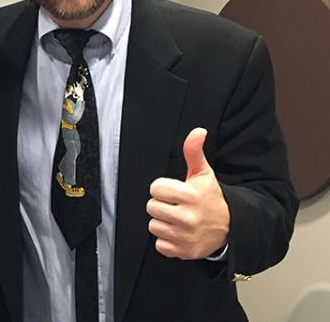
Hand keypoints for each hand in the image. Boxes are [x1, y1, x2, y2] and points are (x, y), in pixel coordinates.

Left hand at [146, 128, 229, 259]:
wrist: (231, 227)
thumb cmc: (212, 198)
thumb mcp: (204, 173)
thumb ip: (194, 151)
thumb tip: (198, 131)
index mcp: (190, 195)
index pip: (155, 188)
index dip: (163, 188)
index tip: (175, 191)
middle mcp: (188, 217)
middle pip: (151, 207)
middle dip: (162, 204)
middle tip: (176, 205)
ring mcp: (185, 236)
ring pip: (153, 225)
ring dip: (163, 222)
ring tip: (177, 218)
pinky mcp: (184, 252)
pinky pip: (159, 244)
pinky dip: (167, 240)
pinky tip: (179, 233)